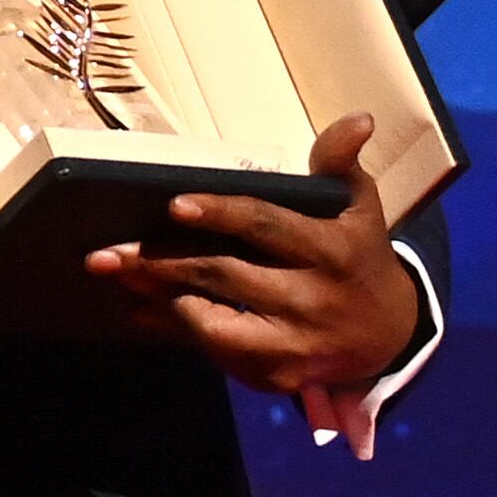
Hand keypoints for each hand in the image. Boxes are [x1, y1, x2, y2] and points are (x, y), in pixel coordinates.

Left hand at [81, 111, 420, 400]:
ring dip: (160, 299)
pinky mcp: (279, 377)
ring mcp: (295, 345)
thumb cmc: (359, 252)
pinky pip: (217, 353)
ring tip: (117, 276)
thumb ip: (340, 162)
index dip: (220, 214)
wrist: (390, 334)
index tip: (173, 204)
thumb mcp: (359, 204)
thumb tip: (359, 119)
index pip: (267, 226)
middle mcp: (312, 300)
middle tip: (105, 251)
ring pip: (214, 323)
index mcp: (330, 250)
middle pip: (225, 275)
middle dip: (161, 262)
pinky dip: (176, 330)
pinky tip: (141, 309)